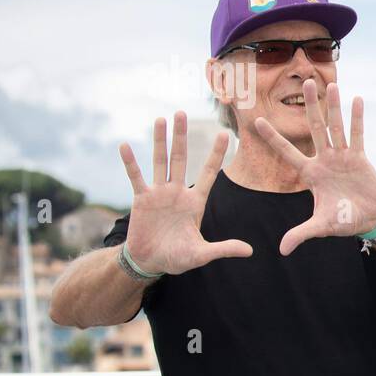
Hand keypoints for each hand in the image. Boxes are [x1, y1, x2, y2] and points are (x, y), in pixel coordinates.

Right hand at [118, 111, 251, 273]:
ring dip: (160, 140)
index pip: (209, 172)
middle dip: (182, 136)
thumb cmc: (177, 258)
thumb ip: (224, 249)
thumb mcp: (202, 254)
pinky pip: (136, 177)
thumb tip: (250, 251)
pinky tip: (125, 146)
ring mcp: (159, 193)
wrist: (150, 262)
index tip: (224, 134)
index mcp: (196, 202)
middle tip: (183, 112)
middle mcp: (178, 192)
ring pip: (161, 161)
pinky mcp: (141, 200)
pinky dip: (130, 162)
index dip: (216, 154)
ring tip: (161, 119)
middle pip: (181, 158)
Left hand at [253, 79, 375, 255]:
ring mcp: (342, 156)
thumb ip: (301, 234)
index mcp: (311, 174)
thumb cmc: (344, 221)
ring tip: (330, 84)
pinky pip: (357, 135)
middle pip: (314, 128)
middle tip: (303, 82)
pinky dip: (357, 118)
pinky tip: (356, 100)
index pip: (287, 153)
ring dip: (333, 106)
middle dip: (309, 106)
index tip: (257, 121)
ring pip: (336, 126)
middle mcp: (325, 160)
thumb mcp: (320, 226)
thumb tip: (281, 250)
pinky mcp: (360, 157)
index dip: (273, 138)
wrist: (370, 220)